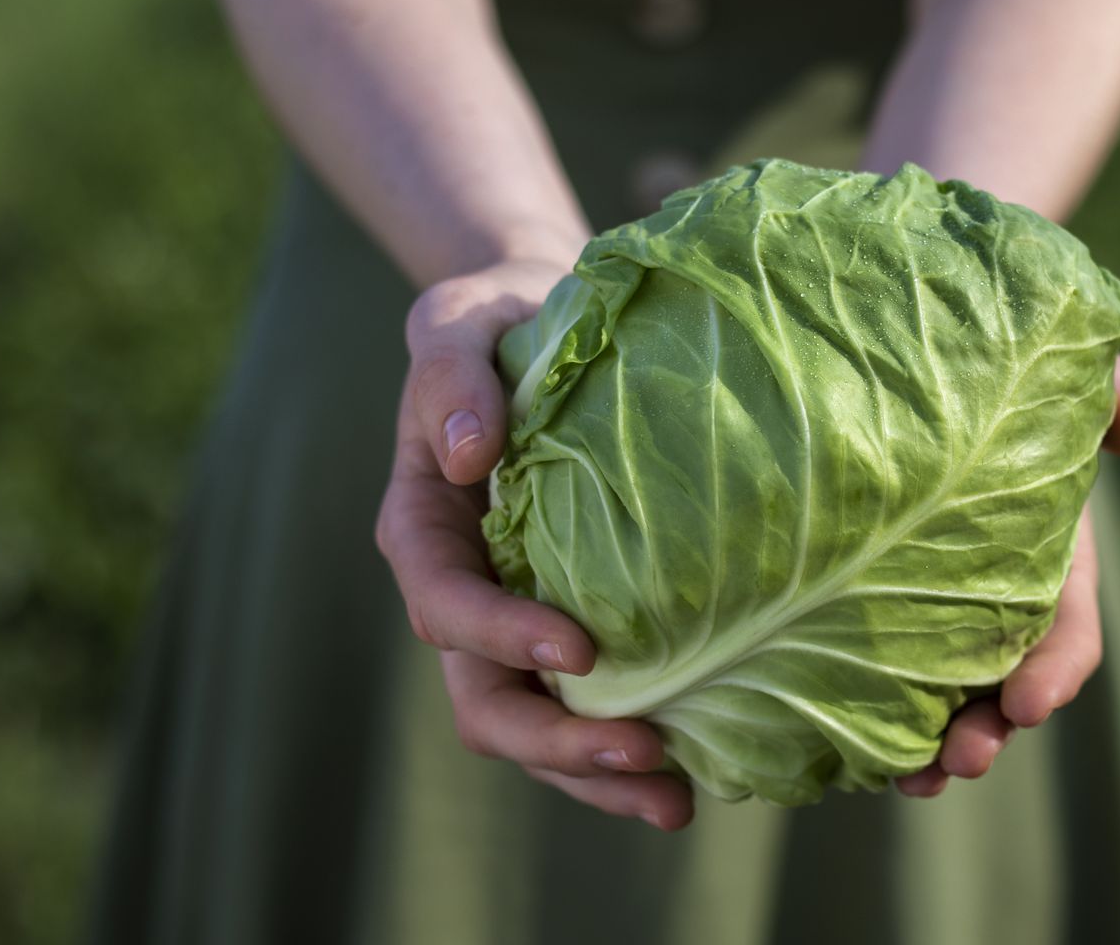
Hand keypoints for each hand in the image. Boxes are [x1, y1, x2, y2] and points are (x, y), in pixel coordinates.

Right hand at [375, 261, 694, 830]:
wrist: (540, 326)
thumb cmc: (497, 321)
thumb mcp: (458, 319)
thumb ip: (449, 373)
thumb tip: (467, 455)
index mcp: (424, 531)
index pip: (445, 607)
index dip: (501, 639)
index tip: (581, 650)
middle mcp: (464, 593)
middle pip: (486, 702)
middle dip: (559, 744)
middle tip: (650, 755)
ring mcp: (515, 621)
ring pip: (536, 730)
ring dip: (597, 775)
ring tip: (679, 800)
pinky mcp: (571, 626)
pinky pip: (587, 706)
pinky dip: (626, 748)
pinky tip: (695, 762)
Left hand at [896, 355, 1119, 796]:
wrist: (914, 383)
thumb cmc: (1000, 389)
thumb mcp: (1058, 384)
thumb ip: (1108, 392)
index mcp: (1050, 563)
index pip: (1068, 632)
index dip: (1056, 671)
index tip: (1029, 702)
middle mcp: (1000, 604)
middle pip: (1006, 688)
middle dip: (989, 731)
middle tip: (963, 759)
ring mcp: (941, 618)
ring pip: (945, 701)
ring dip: (933, 748)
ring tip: (912, 781)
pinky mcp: (879, 618)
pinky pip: (880, 681)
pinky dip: (872, 720)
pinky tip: (846, 749)